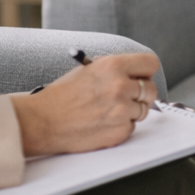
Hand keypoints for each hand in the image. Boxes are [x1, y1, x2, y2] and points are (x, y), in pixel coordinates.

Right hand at [10, 52, 159, 156]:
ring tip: (108, 111)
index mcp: (113, 66)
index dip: (145, 71)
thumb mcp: (87, 70)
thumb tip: (135, 73)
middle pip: (151, 89)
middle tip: (128, 97)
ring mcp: (121, 111)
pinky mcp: (120, 131)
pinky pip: (131, 127)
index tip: (141, 76)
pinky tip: (102, 123)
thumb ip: (114, 70)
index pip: (150, 64)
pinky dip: (120, 126)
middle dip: (141, 93)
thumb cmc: (61, 96)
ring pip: (143, 110)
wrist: (43, 121)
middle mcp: (120, 87)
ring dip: (130, 111)